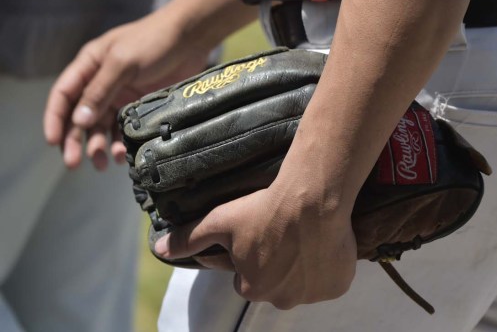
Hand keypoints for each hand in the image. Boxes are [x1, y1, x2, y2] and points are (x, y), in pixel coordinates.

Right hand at [44, 11, 209, 169]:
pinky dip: (122, 142)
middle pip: (80, 116)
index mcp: (89, 66)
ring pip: (103, 126)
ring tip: (103, 165)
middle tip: (74, 164)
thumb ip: (100, 91)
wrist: (190, 38)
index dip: (55, 119)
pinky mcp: (141, 105)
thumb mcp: (123, 63)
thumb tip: (79, 121)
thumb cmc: (153, 41)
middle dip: (75, 141)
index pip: (63, 95)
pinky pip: (126, 128)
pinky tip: (124, 155)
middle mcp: (101, 82)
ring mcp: (121, 95)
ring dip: (99, 145)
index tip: (53, 143)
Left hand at [155, 183, 357, 308]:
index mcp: (251, 288)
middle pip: (277, 283)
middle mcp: (282, 299)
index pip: (247, 278)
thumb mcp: (220, 221)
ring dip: (303, 266)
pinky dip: (328, 266)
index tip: (262, 234)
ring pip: (305, 282)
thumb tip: (158, 250)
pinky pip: (330, 279)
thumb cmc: (264, 209)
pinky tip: (324, 243)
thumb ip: (188, 238)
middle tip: (284, 233)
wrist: (313, 198)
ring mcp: (313, 294)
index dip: (253, 256)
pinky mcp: (339, 286)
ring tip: (305, 235)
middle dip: (279, 265)